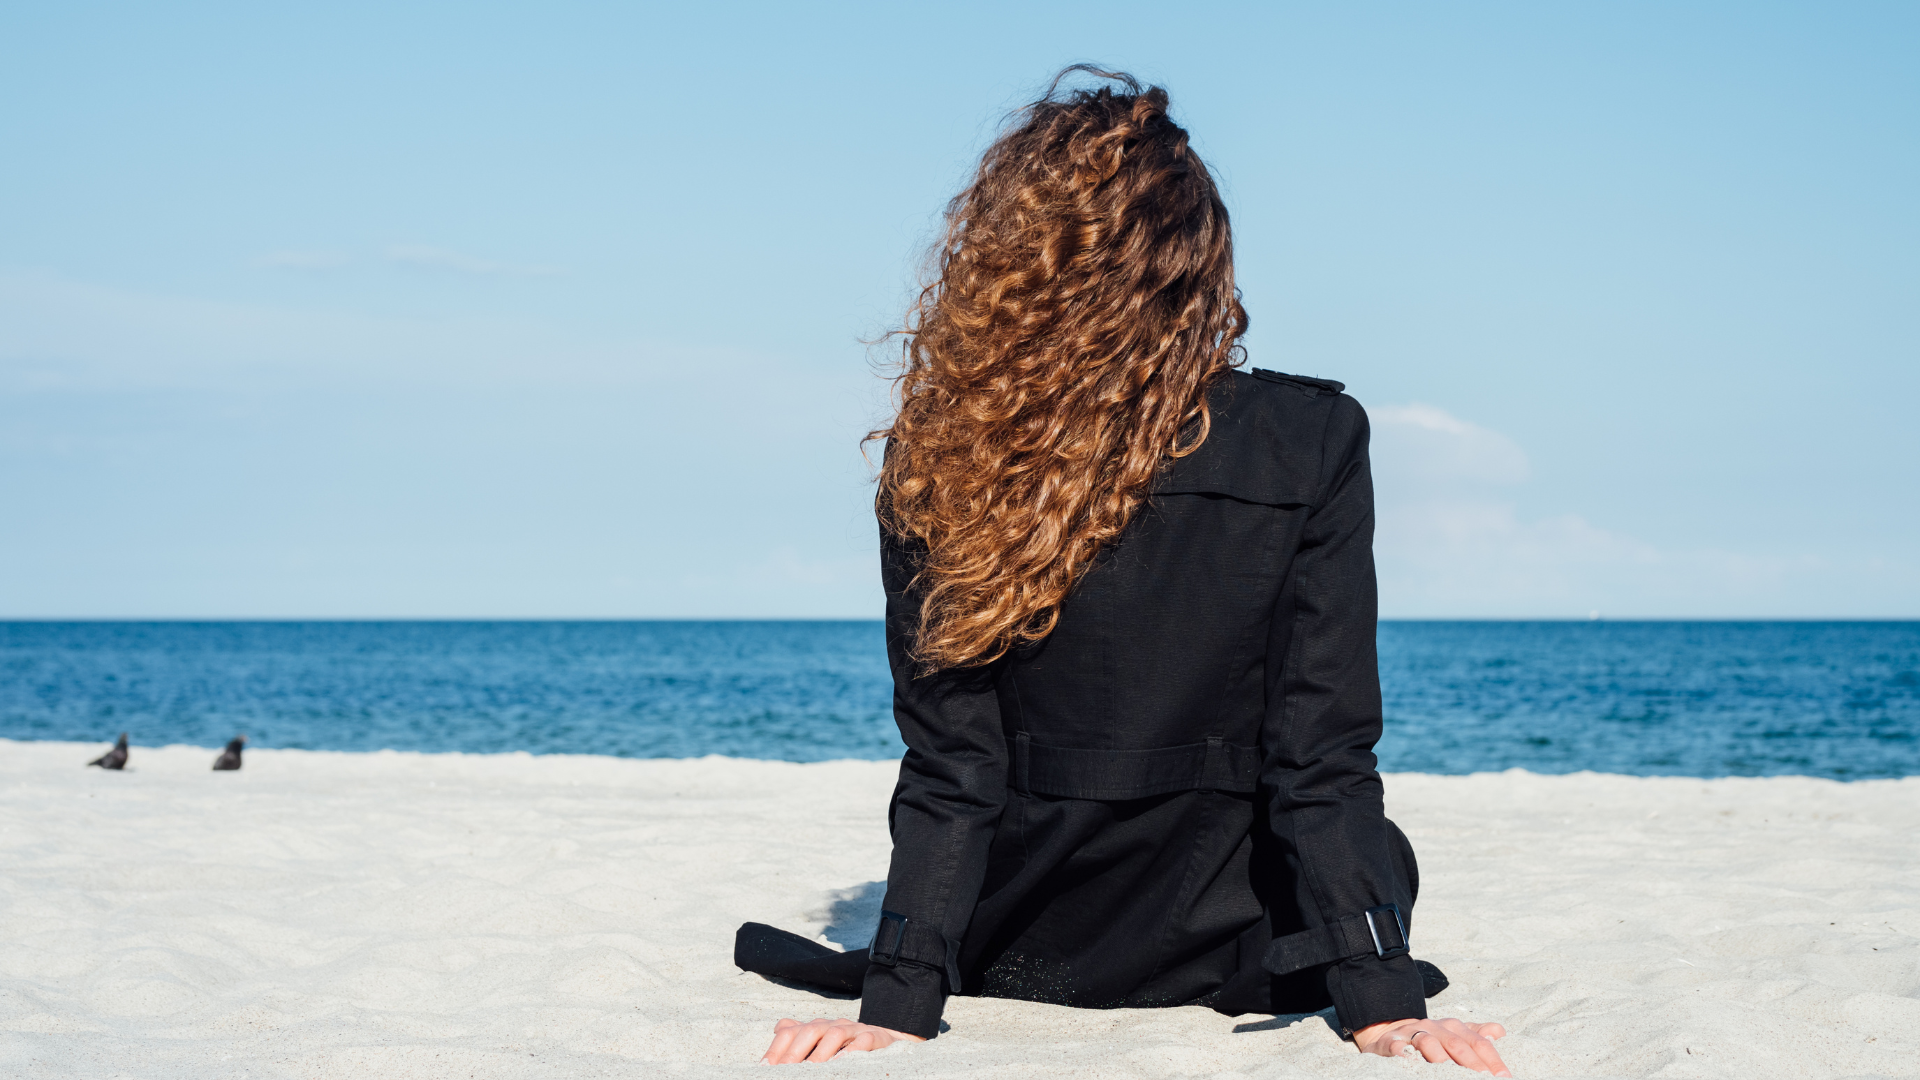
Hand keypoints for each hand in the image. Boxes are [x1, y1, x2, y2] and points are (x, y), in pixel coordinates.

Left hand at [759, 1017, 923, 1063]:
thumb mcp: (819, 1043)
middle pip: (808, 1031)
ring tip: (810, 1072)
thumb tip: (771, 1043)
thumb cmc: (845, 1046)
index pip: (788, 1031)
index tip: (764, 1069)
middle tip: (783, 1074)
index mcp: (814, 1026)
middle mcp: (831, 1024)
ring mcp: (853, 1029)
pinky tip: (841, 1064)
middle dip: (793, 1055)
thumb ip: (797, 1042)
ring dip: (820, 1055)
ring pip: (834, 1035)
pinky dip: (851, 1052)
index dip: (775, 1050)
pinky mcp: (874, 1037)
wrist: (885, 1040)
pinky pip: (862, 1042)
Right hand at [1353, 1017, 1509, 1075]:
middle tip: (1484, 1079)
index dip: (1492, 1060)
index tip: (1504, 1077)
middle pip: (1456, 1044)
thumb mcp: (1454, 1033)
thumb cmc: (1430, 1038)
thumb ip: (1476, 1034)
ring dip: (1441, 1060)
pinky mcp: (1391, 1042)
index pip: (1477, 1042)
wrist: (1388, 1030)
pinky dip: (1404, 1054)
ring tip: (1451, 1074)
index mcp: (1454, 1027)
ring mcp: (1412, 1033)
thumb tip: (1498, 1032)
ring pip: (1428, 1044)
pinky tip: (1411, 1062)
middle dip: (1473, 1064)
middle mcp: (1435, 1027)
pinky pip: (1398, 1048)